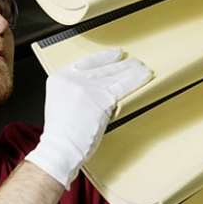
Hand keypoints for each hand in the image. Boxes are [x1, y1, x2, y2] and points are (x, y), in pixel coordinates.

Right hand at [25, 49, 151, 188]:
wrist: (61, 148)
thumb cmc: (61, 134)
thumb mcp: (60, 103)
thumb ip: (74, 91)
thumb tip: (95, 86)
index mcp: (59, 78)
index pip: (85, 62)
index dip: (103, 57)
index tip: (114, 55)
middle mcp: (72, 80)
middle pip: (102, 68)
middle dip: (121, 64)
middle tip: (133, 62)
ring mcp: (87, 88)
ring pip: (114, 75)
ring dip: (131, 70)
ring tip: (142, 68)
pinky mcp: (101, 99)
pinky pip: (122, 86)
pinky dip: (135, 80)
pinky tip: (143, 76)